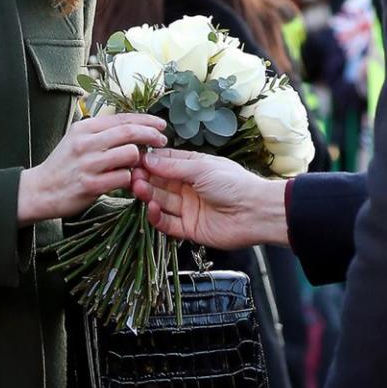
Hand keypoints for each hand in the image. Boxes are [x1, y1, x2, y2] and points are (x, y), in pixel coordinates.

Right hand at [18, 113, 166, 222]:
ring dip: (138, 160)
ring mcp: (88, 163)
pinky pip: (123, 178)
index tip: (160, 124)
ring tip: (137, 166)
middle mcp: (86, 142)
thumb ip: (101, 133)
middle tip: (162, 140)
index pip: (123, 118)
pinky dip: (129, 180)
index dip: (146, 120)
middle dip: (151, 135)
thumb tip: (132, 127)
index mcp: (84, 127)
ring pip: (129, 154)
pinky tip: (125, 182)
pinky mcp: (90, 184)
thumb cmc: (63, 165)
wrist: (39, 190)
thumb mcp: (77, 139)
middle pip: (129, 132)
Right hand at [132, 149, 289, 249]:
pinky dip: (157, 217)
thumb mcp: (201, 168)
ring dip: (149, 195)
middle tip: (131, 176)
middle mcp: (189, 187)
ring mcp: (188, 208)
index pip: (166, 163)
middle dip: (145, 179)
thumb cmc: (233, 183)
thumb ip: (173, 166)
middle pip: (160, 183)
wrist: (255, 213)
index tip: (133, 159)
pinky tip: (151, 208)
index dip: (150, 162)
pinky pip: (167, 223)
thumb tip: (148, 158)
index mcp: (194, 168)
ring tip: (138, 189)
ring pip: (161, 201)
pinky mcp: (189, 228)